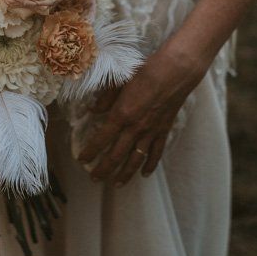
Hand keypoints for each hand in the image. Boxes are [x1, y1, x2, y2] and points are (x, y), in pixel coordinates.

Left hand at [77, 46, 202, 185]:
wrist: (176, 71)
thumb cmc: (146, 71)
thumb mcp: (120, 81)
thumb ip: (106, 98)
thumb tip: (92, 110)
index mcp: (122, 114)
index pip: (101, 139)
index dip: (90, 151)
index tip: (81, 159)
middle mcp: (135, 128)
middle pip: (116, 155)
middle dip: (103, 169)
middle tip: (94, 178)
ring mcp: (151, 132)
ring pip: (135, 160)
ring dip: (125, 174)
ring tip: (116, 184)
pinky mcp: (164, 131)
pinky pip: (156, 153)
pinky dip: (150, 165)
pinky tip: (144, 174)